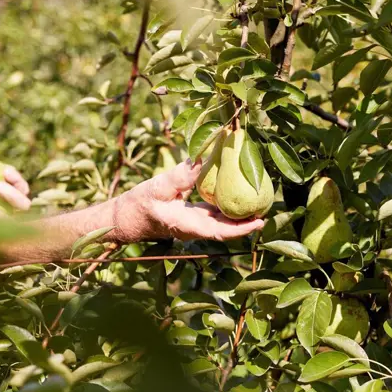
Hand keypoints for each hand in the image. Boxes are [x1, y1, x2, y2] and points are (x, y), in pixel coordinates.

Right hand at [112, 160, 263, 241]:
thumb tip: (202, 159)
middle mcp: (194, 228)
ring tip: (257, 199)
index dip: (241, 229)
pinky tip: (235, 192)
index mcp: (187, 225)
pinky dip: (226, 205)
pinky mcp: (192, 217)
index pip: (220, 232)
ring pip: (222, 221)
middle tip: (266, 206)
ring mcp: (194, 224)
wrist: (125, 218)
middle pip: (227, 229)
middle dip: (247, 222)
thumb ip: (180, 176)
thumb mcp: (157, 187)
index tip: (259, 222)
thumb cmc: (138, 205)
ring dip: (239, 214)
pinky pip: (214, 213)